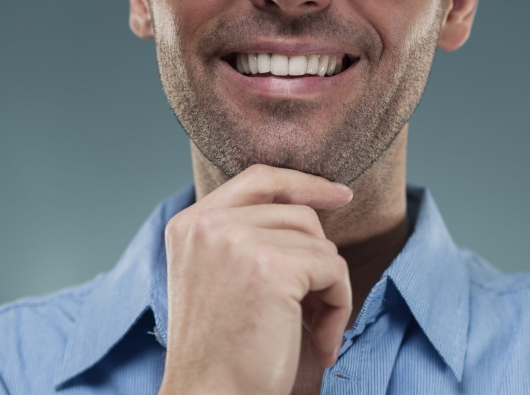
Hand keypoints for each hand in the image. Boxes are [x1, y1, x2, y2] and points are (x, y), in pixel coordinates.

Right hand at [158, 164, 353, 394]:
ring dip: (327, 289)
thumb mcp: (218, 277)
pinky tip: (320, 343)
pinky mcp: (272, 268)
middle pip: (298, 214)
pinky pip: (333, 270)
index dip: (303, 182)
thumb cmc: (221, 352)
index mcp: (190, 224)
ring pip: (320, 243)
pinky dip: (339, 307)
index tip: (339, 193)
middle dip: (316, 260)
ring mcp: (238, 241)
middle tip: (310, 310)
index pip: (259, 178)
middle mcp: (209, 224)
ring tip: (311, 330)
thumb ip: (246, 235)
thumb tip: (313, 206)